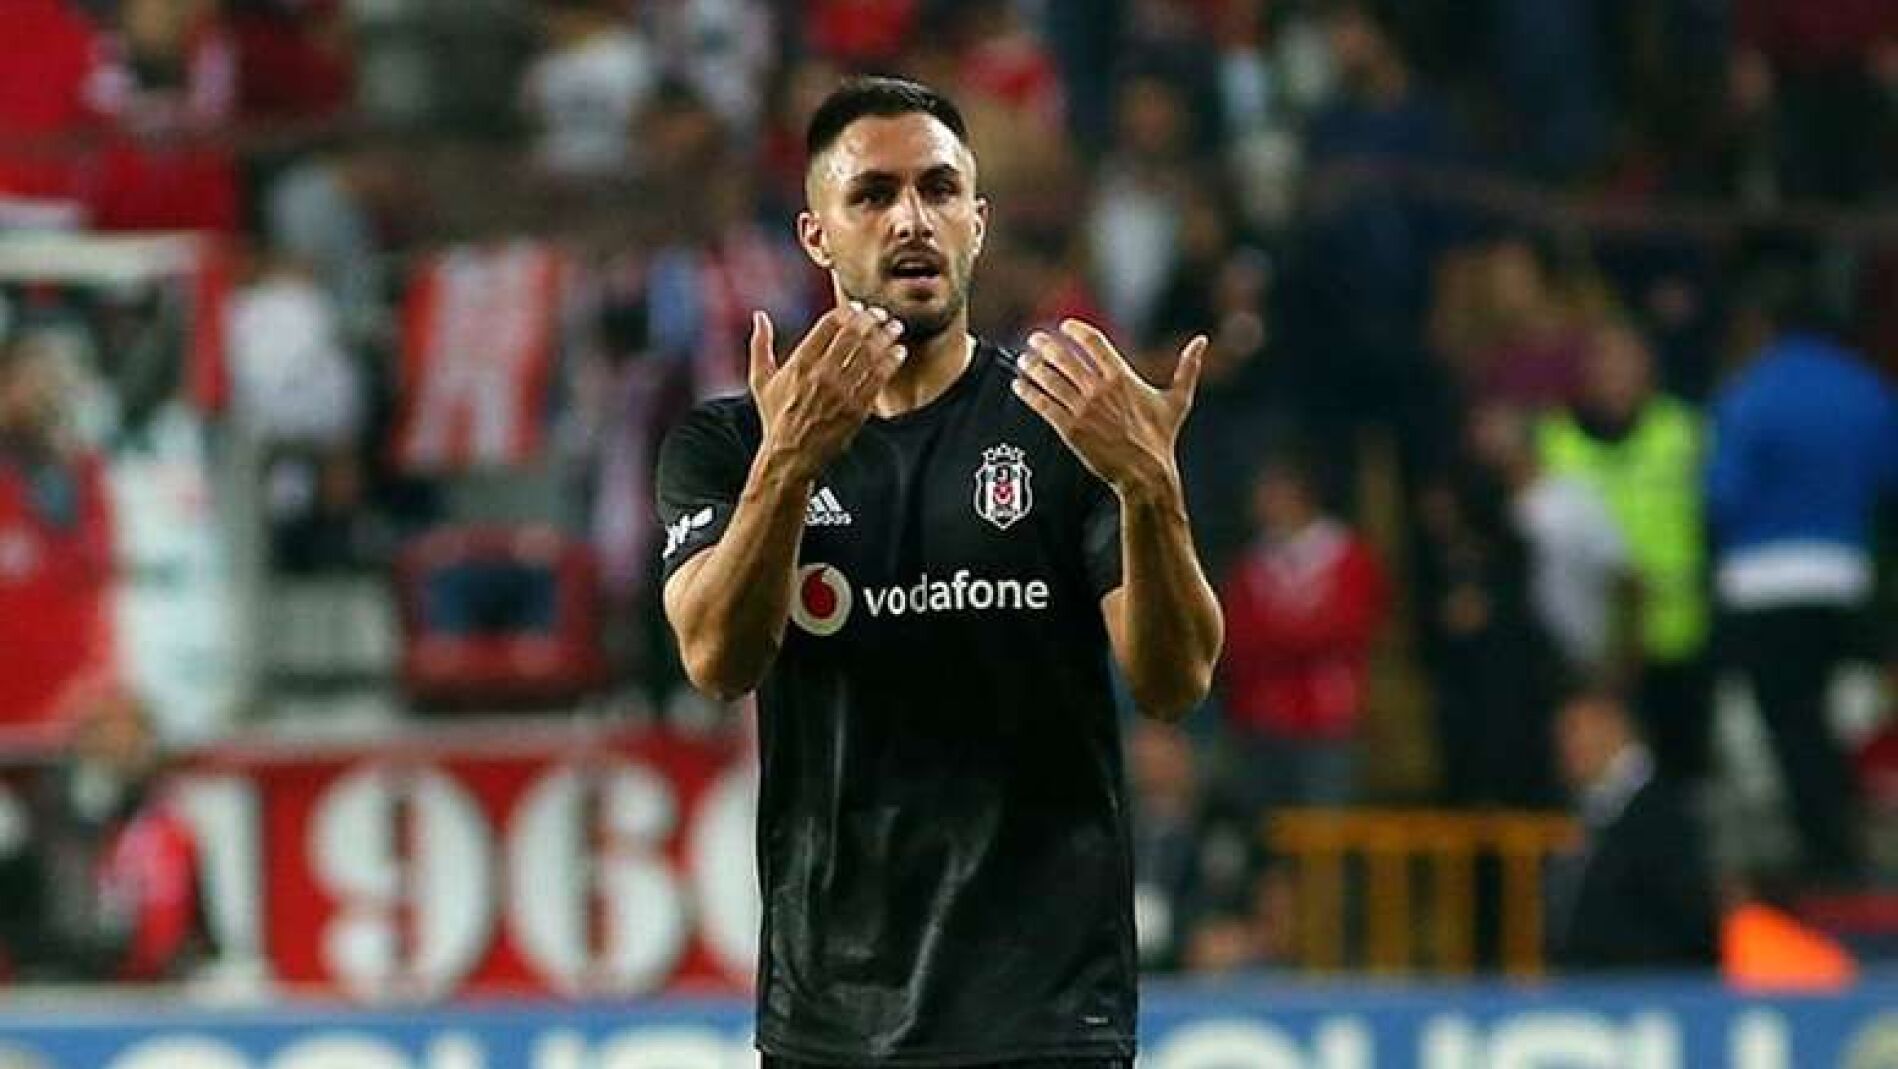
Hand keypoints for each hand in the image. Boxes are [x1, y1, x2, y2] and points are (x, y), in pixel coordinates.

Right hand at [749, 302, 905, 480]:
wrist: (790, 455)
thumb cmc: (776, 417)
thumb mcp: (761, 380)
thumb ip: (760, 345)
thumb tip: (759, 316)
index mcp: (799, 363)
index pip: (829, 325)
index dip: (847, 311)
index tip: (858, 307)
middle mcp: (821, 374)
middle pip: (853, 335)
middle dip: (871, 319)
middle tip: (881, 313)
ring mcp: (840, 392)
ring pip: (870, 354)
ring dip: (886, 336)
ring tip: (895, 327)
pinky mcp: (856, 409)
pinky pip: (878, 379)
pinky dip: (891, 362)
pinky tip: (899, 352)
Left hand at [1012, 320, 1205, 499]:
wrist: (1146, 473)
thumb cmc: (1161, 438)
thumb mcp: (1177, 400)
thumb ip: (1187, 368)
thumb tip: (1203, 341)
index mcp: (1122, 377)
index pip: (1094, 343)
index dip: (1076, 331)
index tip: (1064, 326)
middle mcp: (1099, 390)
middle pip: (1066, 358)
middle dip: (1046, 345)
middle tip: (1034, 339)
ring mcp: (1083, 410)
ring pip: (1051, 380)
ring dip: (1033, 367)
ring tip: (1023, 360)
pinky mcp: (1070, 430)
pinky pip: (1044, 406)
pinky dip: (1029, 393)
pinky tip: (1018, 385)